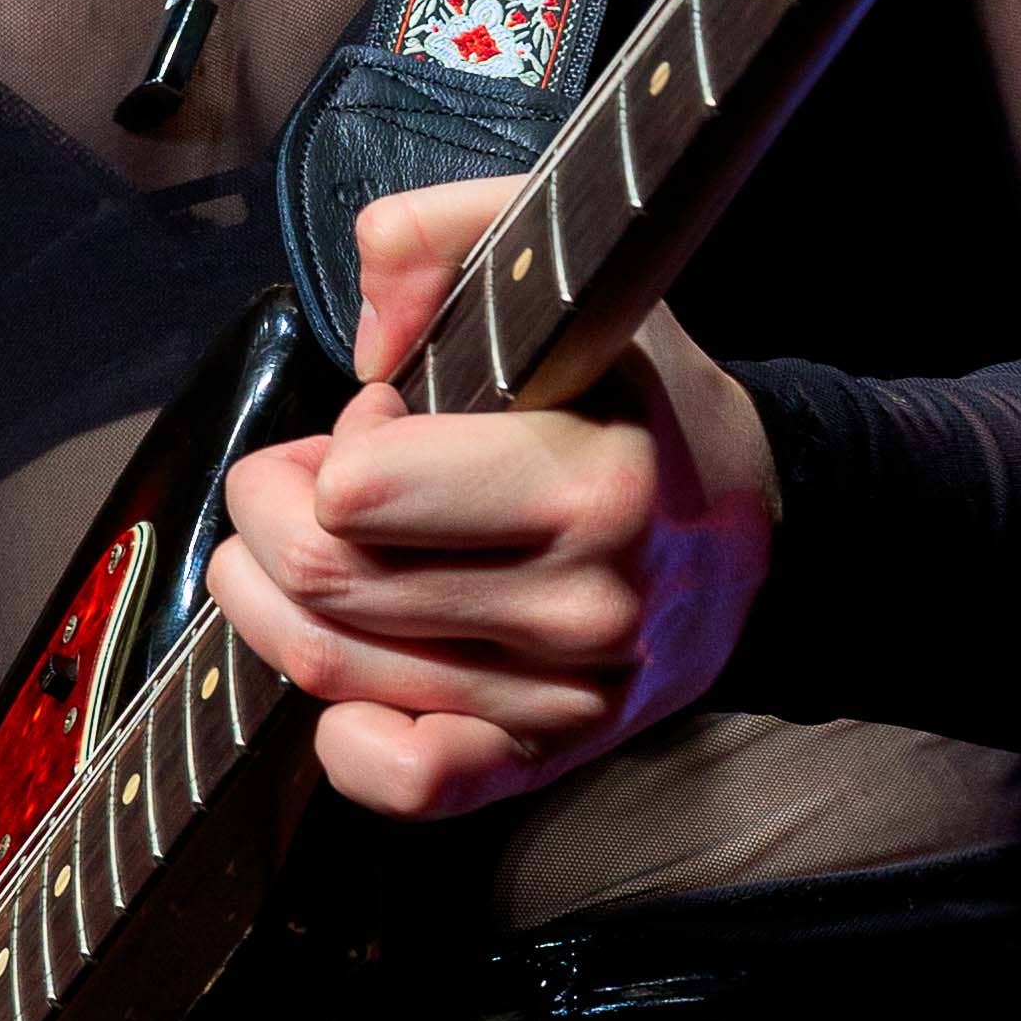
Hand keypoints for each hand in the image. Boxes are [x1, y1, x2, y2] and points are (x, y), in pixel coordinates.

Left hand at [209, 180, 777, 821]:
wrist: (751, 516)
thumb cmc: (636, 397)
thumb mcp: (560, 275)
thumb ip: (440, 237)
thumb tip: (364, 337)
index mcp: (592, 482)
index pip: (358, 494)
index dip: (330, 449)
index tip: (372, 421)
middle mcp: (583, 605)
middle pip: (327, 583)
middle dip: (270, 521)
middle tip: (300, 484)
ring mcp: (568, 695)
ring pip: (337, 673)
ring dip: (272, 608)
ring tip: (298, 552)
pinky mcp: (550, 756)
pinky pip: (409, 783)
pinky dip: (345, 741)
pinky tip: (348, 681)